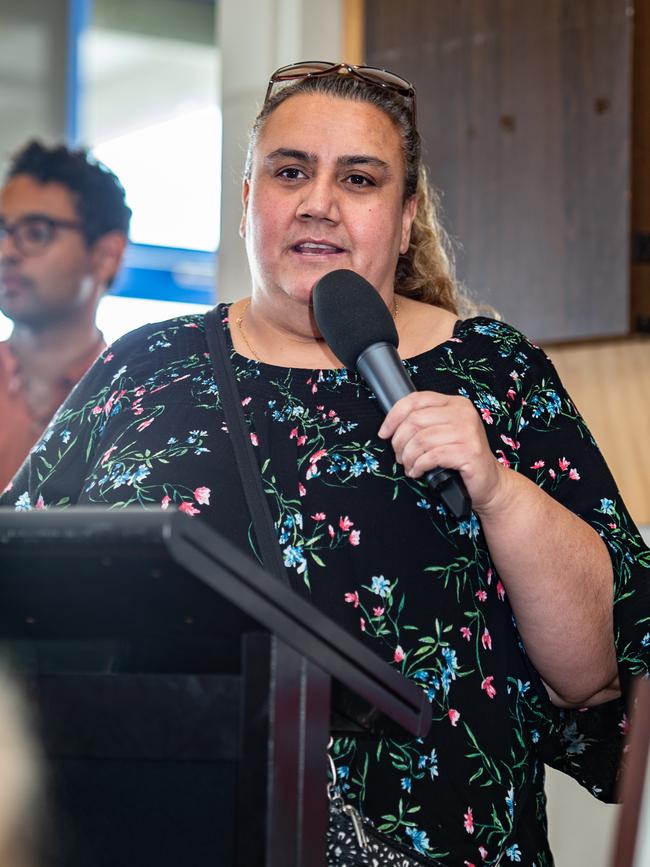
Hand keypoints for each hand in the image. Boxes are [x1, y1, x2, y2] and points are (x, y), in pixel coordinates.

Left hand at [377, 391, 507, 513]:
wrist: (488, 482)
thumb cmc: (461, 458)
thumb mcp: (443, 433)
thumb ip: (424, 423)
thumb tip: (391, 427)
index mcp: (455, 403)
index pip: (415, 400)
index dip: (393, 416)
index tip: (384, 433)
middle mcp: (463, 413)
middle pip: (415, 420)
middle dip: (399, 441)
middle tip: (399, 456)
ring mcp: (468, 432)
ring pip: (421, 440)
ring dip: (408, 456)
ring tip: (409, 466)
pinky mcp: (469, 452)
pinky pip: (432, 456)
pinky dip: (419, 466)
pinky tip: (417, 472)